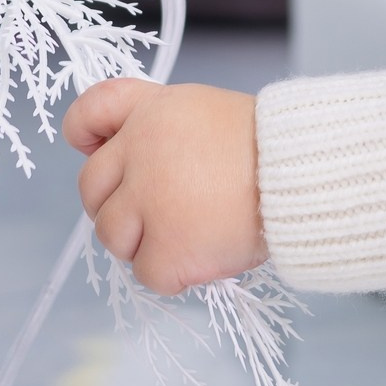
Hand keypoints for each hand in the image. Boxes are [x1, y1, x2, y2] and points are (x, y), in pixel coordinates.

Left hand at [63, 78, 266, 294]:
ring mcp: (150, 203)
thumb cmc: (265, 147)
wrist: (302, 174)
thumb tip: (125, 163)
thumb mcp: (203, 111)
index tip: (91, 148)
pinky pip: (147, 273)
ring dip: (142, 242)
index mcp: (150, 113)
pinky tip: (202, 255)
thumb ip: (159, 129)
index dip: (84, 134)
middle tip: (157, 213)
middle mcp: (140, 153)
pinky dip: (172, 274)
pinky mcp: (168, 248)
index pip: (88, 113)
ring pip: (112, 236)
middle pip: (91, 189)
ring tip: (186, 234)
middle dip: (117, 204)